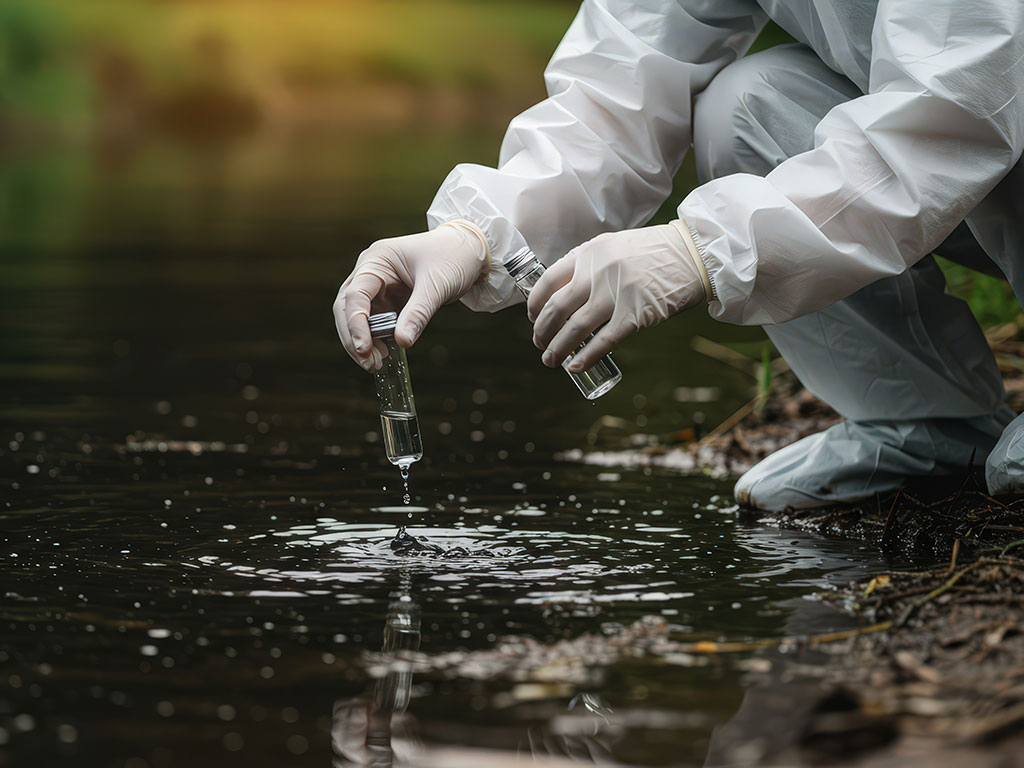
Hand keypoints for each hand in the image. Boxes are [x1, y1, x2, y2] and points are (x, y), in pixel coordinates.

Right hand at [333, 220, 488, 369]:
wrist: (470, 251)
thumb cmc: (453, 257)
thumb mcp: (437, 285)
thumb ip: (418, 313)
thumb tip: (402, 342)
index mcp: (377, 260)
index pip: (355, 295)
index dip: (355, 324)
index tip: (364, 348)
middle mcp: (371, 272)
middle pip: (348, 308)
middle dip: (354, 337)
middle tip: (369, 363)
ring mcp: (379, 288)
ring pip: (358, 319)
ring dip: (364, 341)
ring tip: (378, 363)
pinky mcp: (389, 301)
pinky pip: (375, 323)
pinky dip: (377, 339)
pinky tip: (387, 353)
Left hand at [527, 220, 708, 371]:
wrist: (693, 253)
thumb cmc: (653, 253)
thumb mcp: (614, 247)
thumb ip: (590, 265)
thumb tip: (565, 294)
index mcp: (589, 253)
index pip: (548, 281)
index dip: (535, 304)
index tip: (533, 318)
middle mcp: (598, 272)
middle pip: (556, 308)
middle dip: (542, 331)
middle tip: (540, 345)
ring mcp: (616, 293)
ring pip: (575, 328)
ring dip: (558, 349)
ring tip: (551, 361)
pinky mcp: (635, 314)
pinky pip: (603, 341)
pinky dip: (586, 357)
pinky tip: (576, 367)